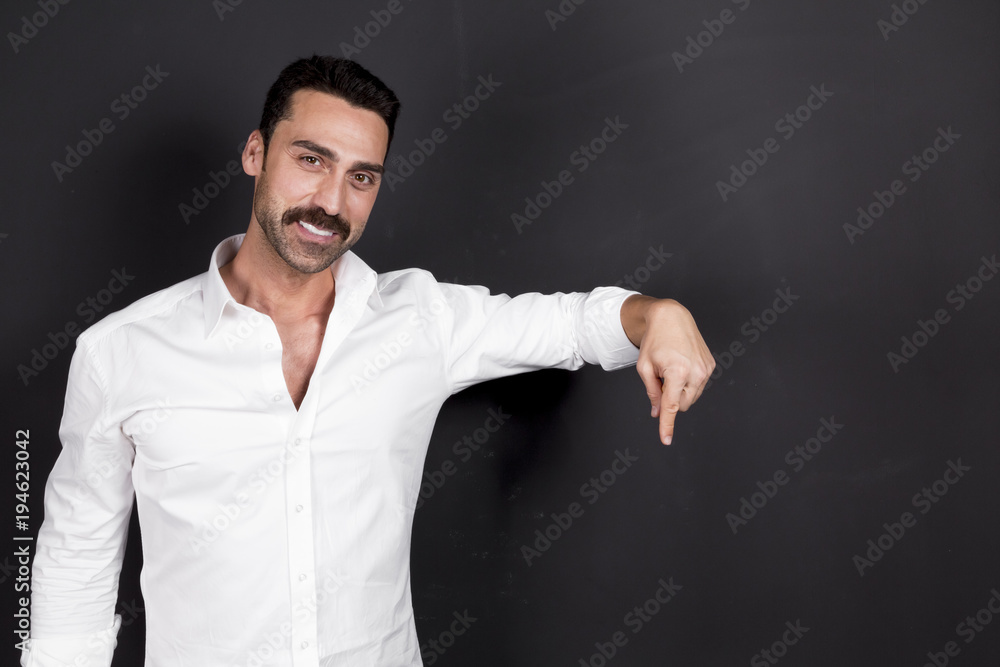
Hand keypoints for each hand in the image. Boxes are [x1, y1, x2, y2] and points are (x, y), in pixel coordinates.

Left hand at [621, 296, 714, 444]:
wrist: (671, 317)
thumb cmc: (655, 341)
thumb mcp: (645, 367)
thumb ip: (652, 392)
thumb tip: (658, 413)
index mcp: (678, 372)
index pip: (672, 406)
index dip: (667, 425)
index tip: (666, 440)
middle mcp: (696, 372)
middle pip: (682, 404)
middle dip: (671, 398)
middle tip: (661, 378)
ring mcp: (706, 369)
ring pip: (691, 397)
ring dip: (680, 391)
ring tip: (671, 369)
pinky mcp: (710, 366)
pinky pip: (698, 386)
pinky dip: (688, 382)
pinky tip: (681, 365)